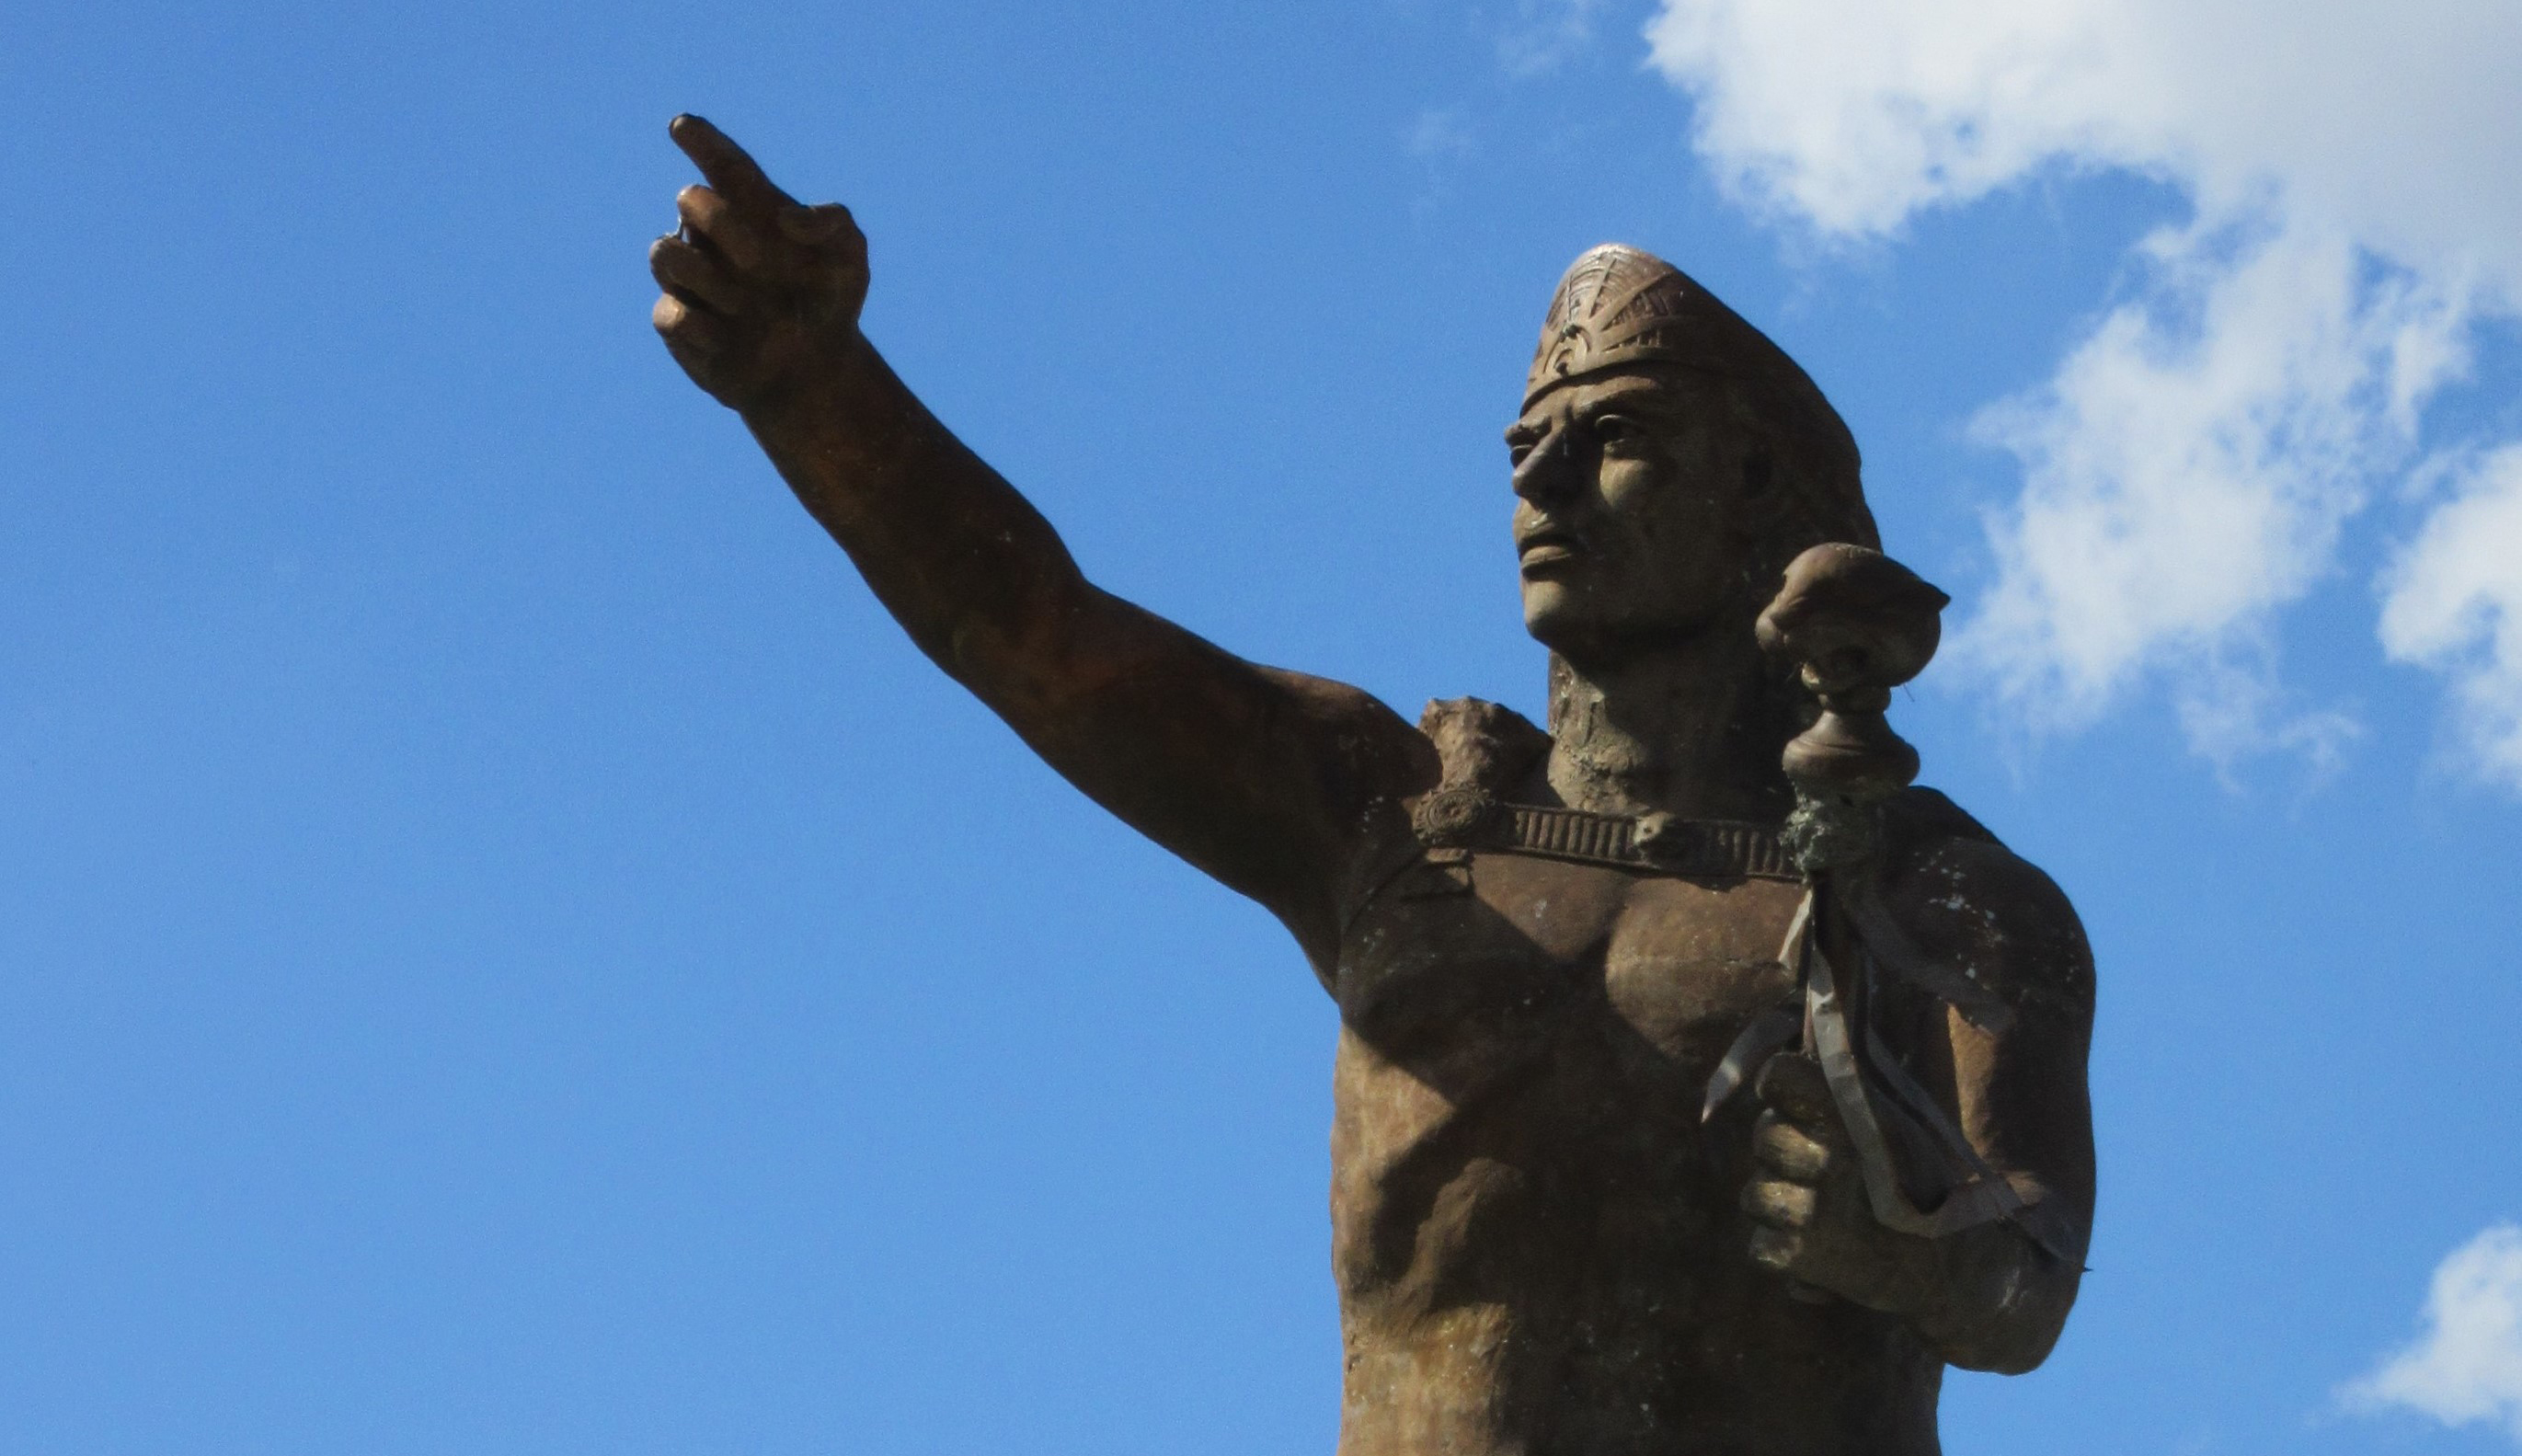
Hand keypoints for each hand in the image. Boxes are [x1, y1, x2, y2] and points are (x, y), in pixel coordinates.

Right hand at [650, 115, 868, 411]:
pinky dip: (699, 324)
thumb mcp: (850, 257)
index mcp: (752, 209)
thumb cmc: (830, 300)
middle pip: (691, 199)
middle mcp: (714, 236)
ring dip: (707, 277)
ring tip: (745, 304)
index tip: (683, 126)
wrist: (819, 367)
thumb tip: (787, 218)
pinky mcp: (679, 323)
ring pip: (664, 252)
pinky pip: (669, 313)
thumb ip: (832, 222)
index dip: (702, 141)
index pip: (724, 164)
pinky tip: (728, 337)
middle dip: (721, 221)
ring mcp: (693, 278)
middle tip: (760, 260)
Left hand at [1740, 1052, 1936, 1313]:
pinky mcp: (1797, 1256)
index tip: (1795, 1103)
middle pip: (1763, 1136)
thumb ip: (1848, 1087)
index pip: (1776, 1076)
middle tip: (1823, 1175)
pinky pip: (1760, 1246)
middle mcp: (1825, 1157)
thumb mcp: (1896, 1126)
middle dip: (1783, 1155)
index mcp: (1851, 1118)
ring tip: (1827, 1218)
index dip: (1779, 1088)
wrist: (1955, 1268)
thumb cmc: (1925, 1190)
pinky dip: (1786, 1255)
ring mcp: (1809, 1209)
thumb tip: (1818, 1012)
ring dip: (1782, 1209)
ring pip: (1755, 1195)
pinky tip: (1823, 1256)